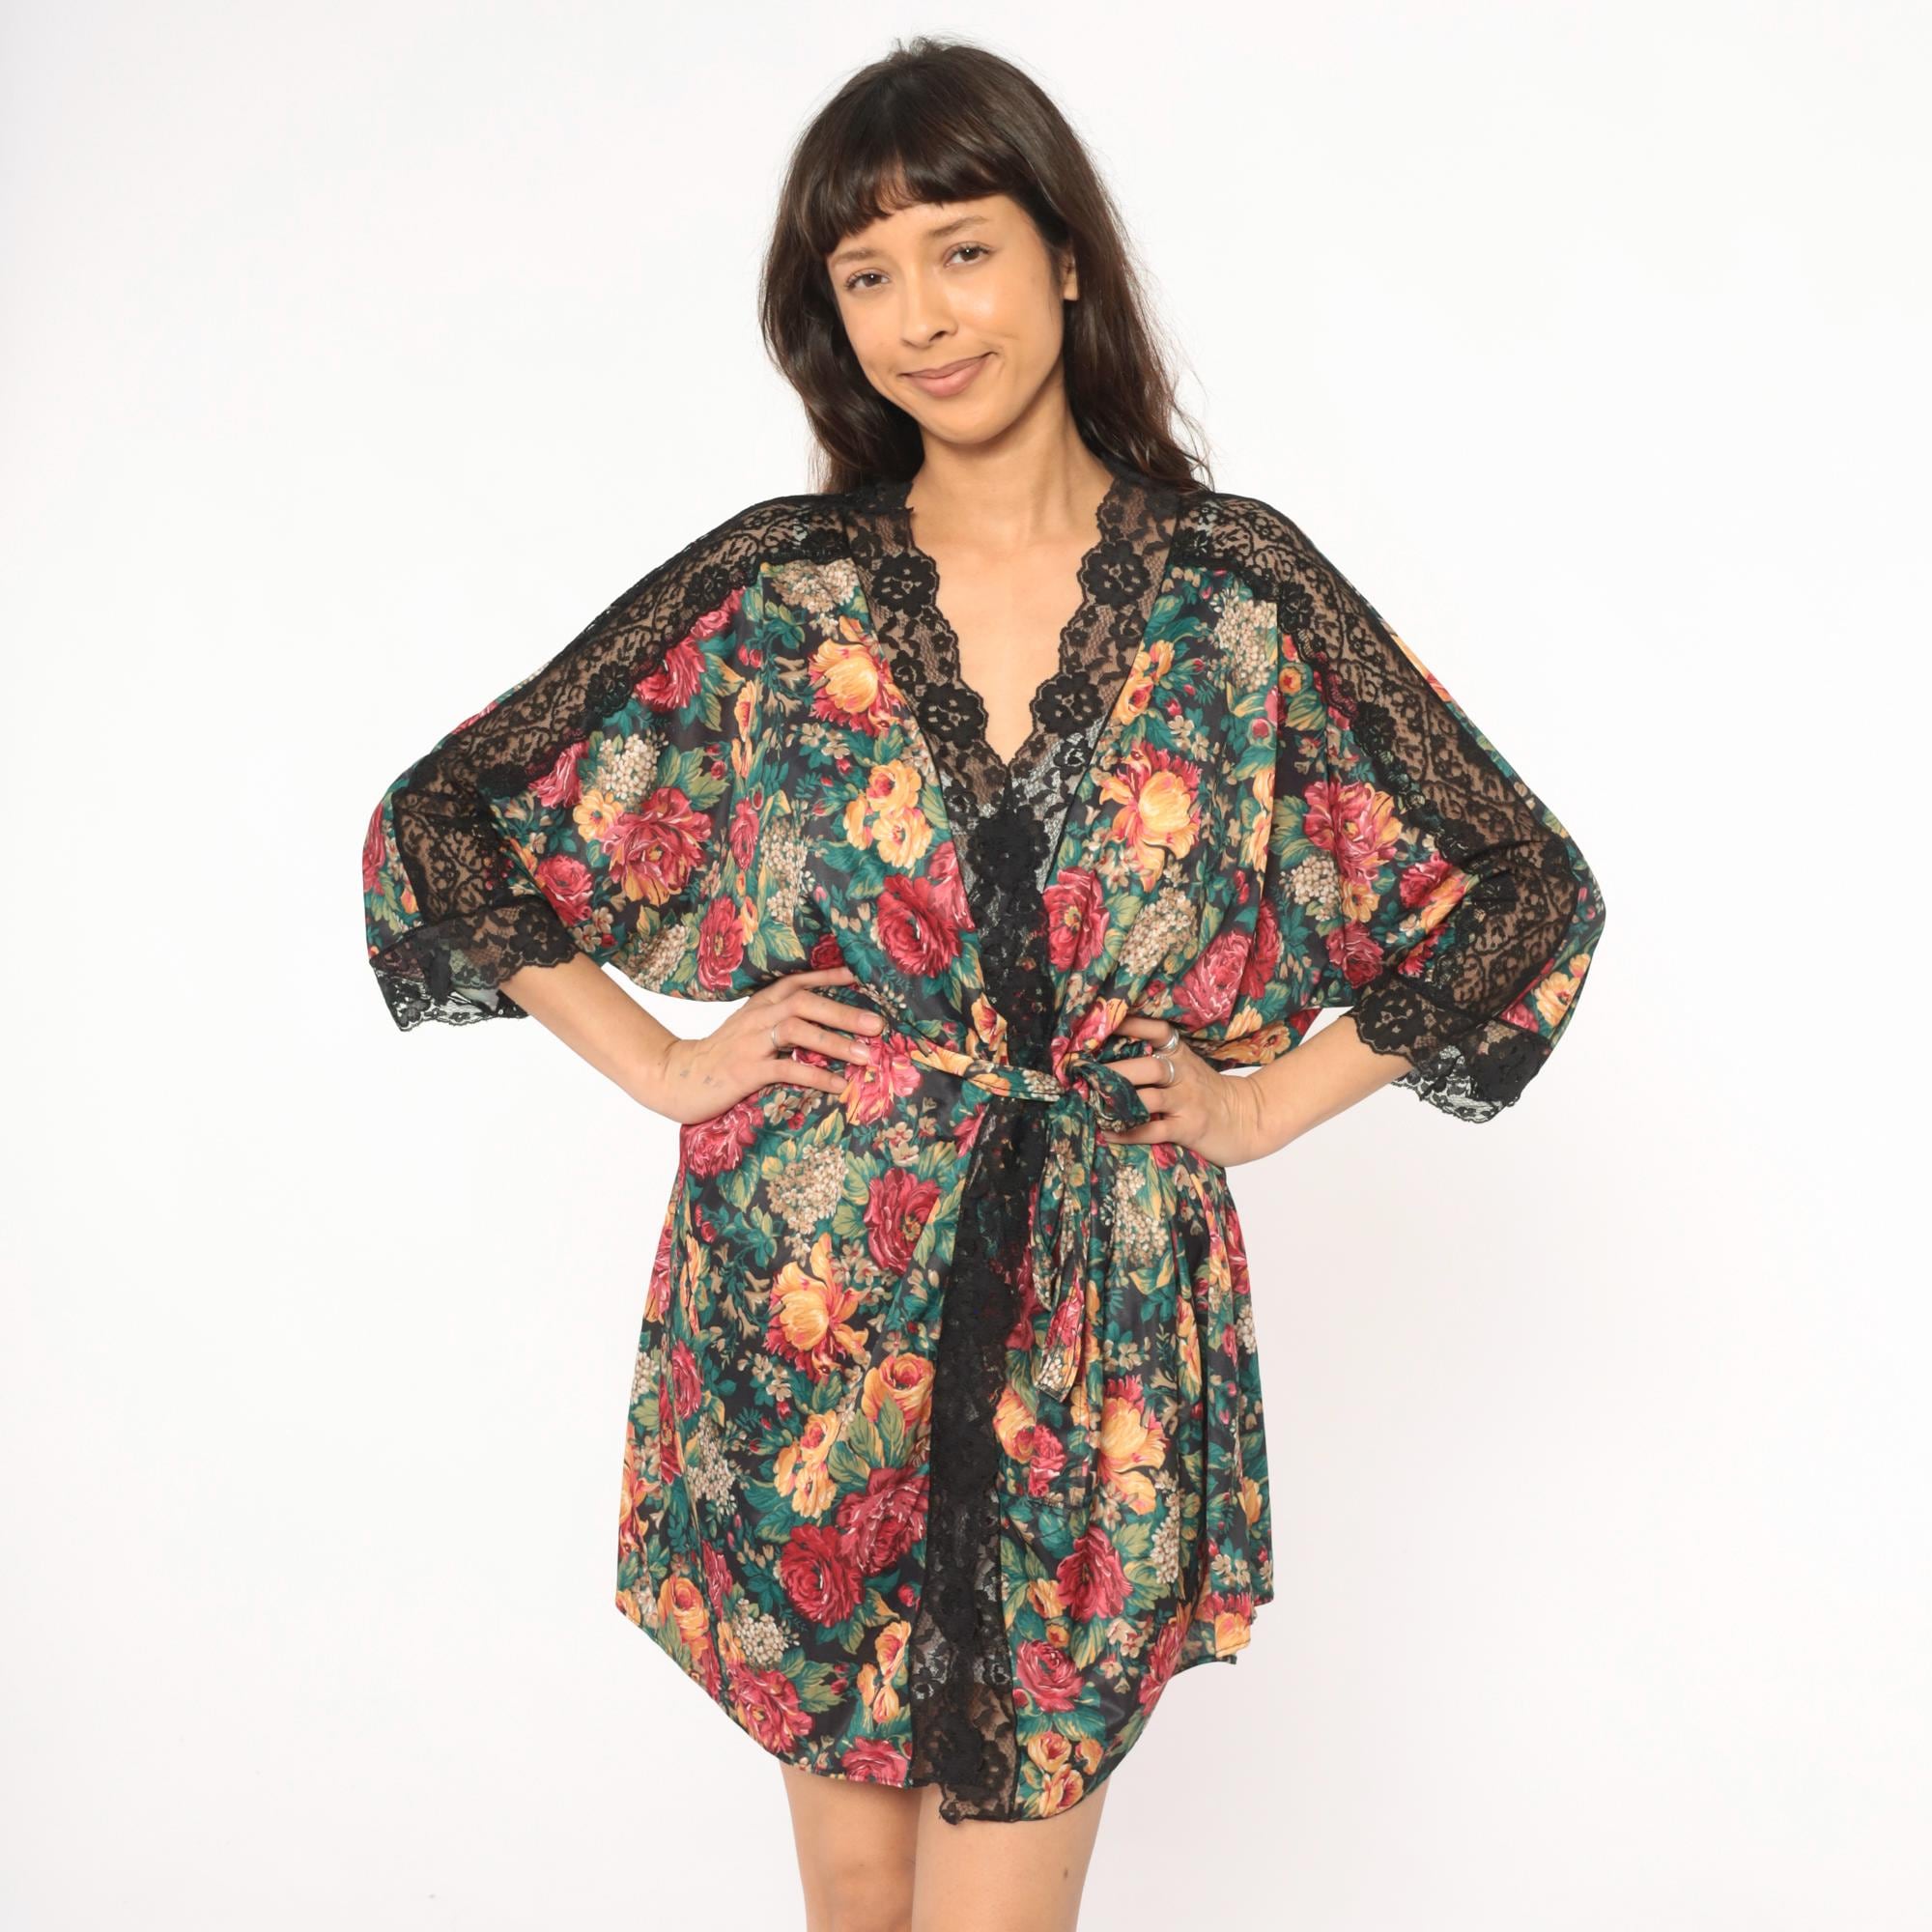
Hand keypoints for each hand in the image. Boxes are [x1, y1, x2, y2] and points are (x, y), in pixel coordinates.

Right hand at [640, 966, 883, 1125]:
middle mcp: (758, 1016)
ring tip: (866, 1056)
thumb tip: (825, 1028)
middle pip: (805, 1002)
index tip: (864, 977)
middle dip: (844, 1012)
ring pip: (798, 1030)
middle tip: (878, 1025)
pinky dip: (814, 1076)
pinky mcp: (745, 1070)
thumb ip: (779, 1023)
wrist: (675, 1077)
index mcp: (760, 1004)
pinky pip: (785, 1069)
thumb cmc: (721, 1056)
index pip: (799, 981)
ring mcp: (750, 1042)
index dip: (831, 977)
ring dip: (835, 1042)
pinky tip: (837, 1085)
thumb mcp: (749, 1030)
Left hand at [1098, 1014, 1275, 1166]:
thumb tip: (1105, 1056)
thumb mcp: (1187, 1067)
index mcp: (1180, 1054)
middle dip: (1115, 1070)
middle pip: (1148, 1065)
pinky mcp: (1189, 1128)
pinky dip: (1128, 1132)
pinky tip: (1107, 1132)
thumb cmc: (1207, 1093)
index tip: (1100, 1021)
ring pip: (1149, 1097)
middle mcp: (1183, 1074)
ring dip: (1118, 1101)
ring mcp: (1187, 1102)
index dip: (1130, 1024)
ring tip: (1090, 1102)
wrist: (1248, 1119)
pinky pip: (1154, 1129)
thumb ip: (1157, 1059)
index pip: (1156, 1030)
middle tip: (1082, 1073)